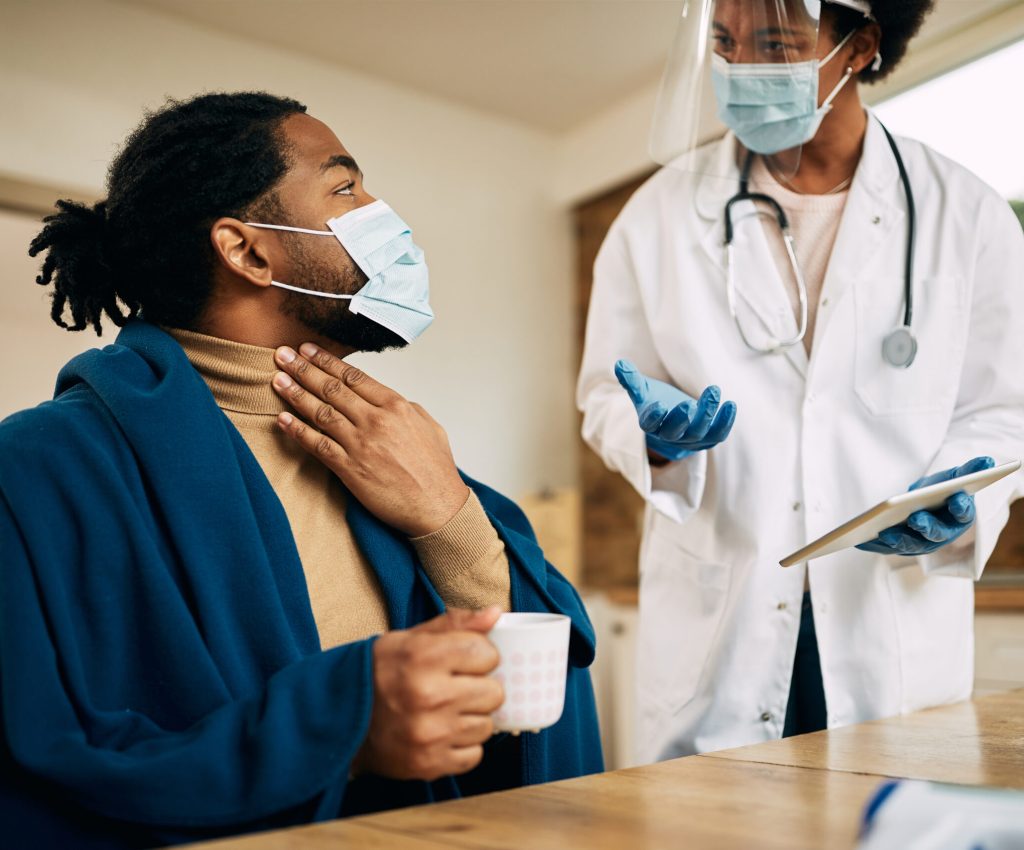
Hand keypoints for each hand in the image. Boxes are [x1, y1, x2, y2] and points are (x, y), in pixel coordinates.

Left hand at [272, 343, 469, 536]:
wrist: (438, 507)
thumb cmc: (436, 470)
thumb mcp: (430, 426)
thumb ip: (406, 409)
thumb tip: (388, 401)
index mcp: (396, 406)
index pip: (354, 376)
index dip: (327, 361)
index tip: (308, 350)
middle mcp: (376, 421)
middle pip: (332, 389)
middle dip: (304, 369)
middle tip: (282, 355)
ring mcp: (361, 444)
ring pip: (321, 412)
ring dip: (295, 394)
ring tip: (277, 380)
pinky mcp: (351, 469)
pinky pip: (318, 445)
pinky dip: (298, 431)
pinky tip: (283, 420)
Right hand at [353, 607, 503, 780]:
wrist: (337, 718)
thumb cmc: (378, 672)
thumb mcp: (410, 638)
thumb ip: (455, 625)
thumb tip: (495, 613)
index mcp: (423, 657)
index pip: (486, 653)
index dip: (480, 655)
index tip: (466, 659)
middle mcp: (428, 696)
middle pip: (494, 692)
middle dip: (480, 687)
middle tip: (457, 687)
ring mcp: (429, 734)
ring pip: (486, 726)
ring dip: (472, 718)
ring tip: (447, 711)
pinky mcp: (428, 764)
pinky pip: (474, 755)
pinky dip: (462, 746)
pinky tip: (442, 733)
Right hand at [614, 359, 736, 461]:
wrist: (673, 419)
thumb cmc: (656, 400)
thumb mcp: (643, 390)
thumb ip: (632, 380)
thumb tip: (619, 364)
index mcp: (650, 424)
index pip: (649, 424)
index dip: (654, 417)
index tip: (659, 405)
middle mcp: (668, 435)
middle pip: (674, 432)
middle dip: (682, 419)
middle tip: (688, 403)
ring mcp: (688, 440)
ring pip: (698, 432)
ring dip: (707, 414)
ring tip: (713, 391)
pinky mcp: (706, 440)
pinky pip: (717, 435)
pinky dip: (725, 422)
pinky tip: (730, 405)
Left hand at [856, 456, 994, 555]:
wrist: (928, 503)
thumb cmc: (942, 489)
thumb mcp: (954, 477)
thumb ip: (969, 471)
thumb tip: (988, 462)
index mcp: (960, 516)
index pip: (963, 513)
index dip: (961, 506)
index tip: (957, 499)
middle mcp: (944, 534)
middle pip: (936, 533)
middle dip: (926, 526)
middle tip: (916, 518)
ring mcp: (923, 543)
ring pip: (911, 544)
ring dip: (898, 539)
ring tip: (882, 531)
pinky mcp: (902, 546)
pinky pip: (888, 548)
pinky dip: (875, 545)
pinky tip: (860, 539)